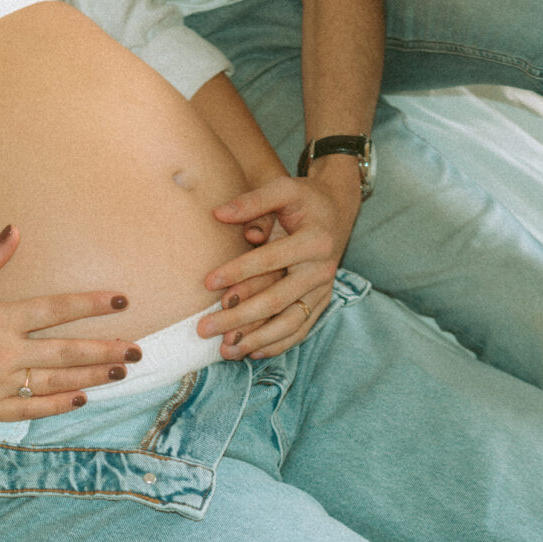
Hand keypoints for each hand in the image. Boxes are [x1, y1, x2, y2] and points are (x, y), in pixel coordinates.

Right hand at [0, 225, 139, 421]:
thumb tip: (14, 231)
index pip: (55, 309)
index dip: (92, 304)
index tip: (122, 300)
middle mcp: (2, 353)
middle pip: (66, 351)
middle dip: (106, 350)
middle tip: (138, 349)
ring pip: (55, 382)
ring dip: (91, 376)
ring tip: (121, 371)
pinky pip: (29, 409)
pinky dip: (57, 405)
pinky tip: (81, 398)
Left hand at [197, 168, 359, 358]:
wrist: (338, 208)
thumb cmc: (305, 198)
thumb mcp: (284, 189)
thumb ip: (253, 201)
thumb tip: (219, 213)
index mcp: (314, 240)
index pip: (271, 260)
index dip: (238, 271)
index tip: (207, 283)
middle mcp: (322, 269)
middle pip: (277, 300)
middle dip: (239, 317)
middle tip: (204, 328)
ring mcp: (324, 289)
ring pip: (290, 322)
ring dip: (257, 339)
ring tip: (225, 351)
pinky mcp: (322, 301)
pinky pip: (301, 328)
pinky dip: (278, 344)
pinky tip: (252, 352)